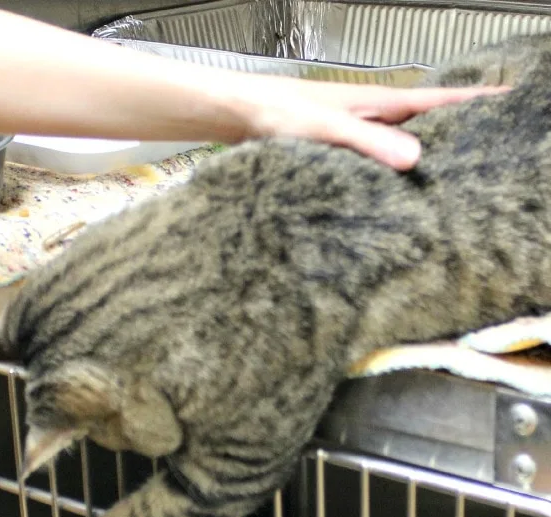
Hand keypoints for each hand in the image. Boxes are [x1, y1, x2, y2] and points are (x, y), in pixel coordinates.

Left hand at [244, 80, 508, 169]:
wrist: (239, 116)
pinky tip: (398, 189)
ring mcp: (358, 133)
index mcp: (379, 103)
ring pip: (402, 143)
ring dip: (425, 154)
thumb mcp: (328, 129)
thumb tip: (415, 159)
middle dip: (457, 132)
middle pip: (426, 123)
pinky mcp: (340, 151)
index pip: (439, 101)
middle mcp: (373, 116)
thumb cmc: (278, 113)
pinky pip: (378, 160)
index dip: (473, 103)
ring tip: (454, 174)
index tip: (505, 106)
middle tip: (489, 147)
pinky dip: (393, 171)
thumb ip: (369, 142)